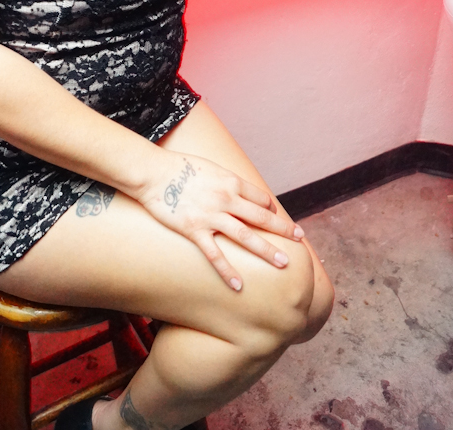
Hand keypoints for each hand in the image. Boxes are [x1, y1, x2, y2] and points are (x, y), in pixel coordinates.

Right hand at [137, 150, 304, 289]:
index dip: (270, 208)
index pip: (260, 198)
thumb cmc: (178, 166)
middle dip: (283, 229)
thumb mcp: (209, 167)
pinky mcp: (194, 230)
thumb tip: (237, 190)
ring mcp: (211, 216)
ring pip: (246, 236)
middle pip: (261, 217)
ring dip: (267, 250)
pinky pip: (215, 254)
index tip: (275, 217)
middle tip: (299, 239)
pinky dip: (227, 271)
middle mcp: (225, 199)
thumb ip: (225, 180)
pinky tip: (239, 285)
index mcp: (230, 181)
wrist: (152, 171)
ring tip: (284, 263)